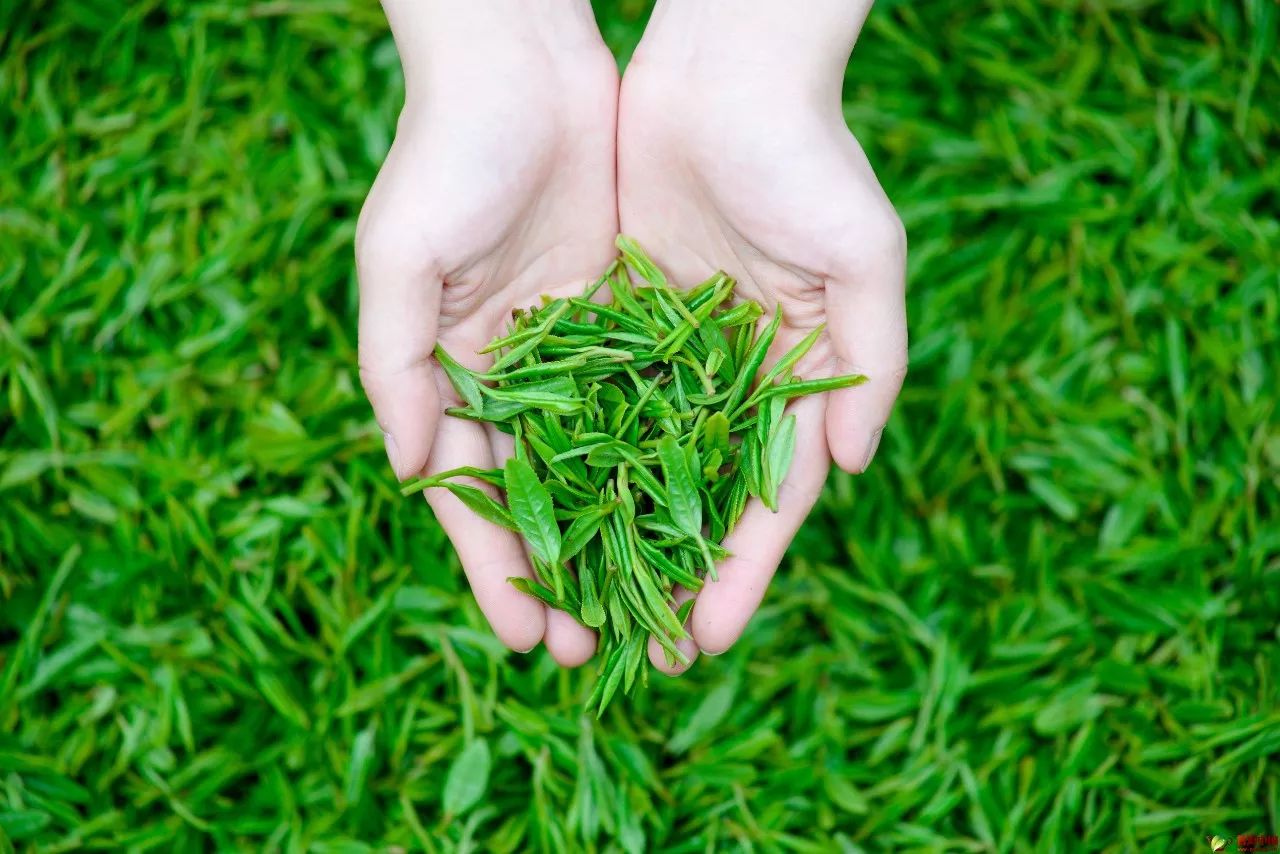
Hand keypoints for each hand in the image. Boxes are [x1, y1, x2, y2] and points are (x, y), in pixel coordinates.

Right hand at [356, 2, 616, 663]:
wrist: (523, 66)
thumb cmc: (446, 156)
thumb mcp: (402, 260)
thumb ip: (397, 367)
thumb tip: (414, 472)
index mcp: (452, 375)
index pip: (476, 494)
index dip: (499, 569)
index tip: (530, 639)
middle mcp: (515, 375)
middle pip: (545, 496)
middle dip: (569, 574)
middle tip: (600, 652)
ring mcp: (578, 349)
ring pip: (607, 461)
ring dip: (628, 534)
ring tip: (660, 607)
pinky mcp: (631, 315)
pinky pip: (657, 396)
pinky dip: (673, 456)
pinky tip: (699, 512)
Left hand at [617, 0, 907, 670]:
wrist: (725, 69)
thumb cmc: (811, 155)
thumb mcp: (863, 258)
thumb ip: (871, 365)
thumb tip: (855, 469)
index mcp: (793, 382)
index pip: (766, 500)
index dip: (740, 573)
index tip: (707, 641)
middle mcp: (728, 381)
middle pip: (694, 501)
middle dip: (667, 577)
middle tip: (635, 657)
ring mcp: (667, 355)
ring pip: (632, 465)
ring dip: (607, 538)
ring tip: (575, 611)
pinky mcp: (611, 316)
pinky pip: (584, 399)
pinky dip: (563, 457)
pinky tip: (536, 514)